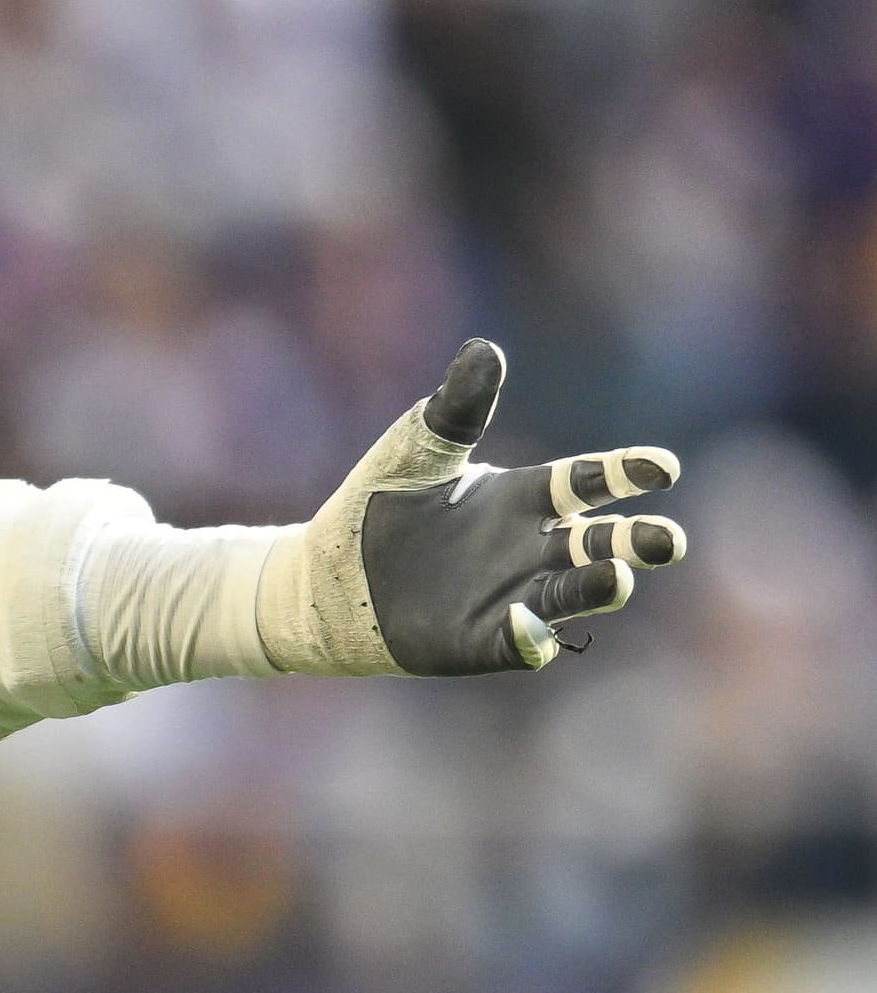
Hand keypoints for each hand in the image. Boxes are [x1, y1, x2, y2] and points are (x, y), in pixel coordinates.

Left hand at [259, 341, 690, 675]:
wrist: (324, 575)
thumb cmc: (379, 505)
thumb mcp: (416, 450)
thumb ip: (455, 408)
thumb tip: (484, 349)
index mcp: (523, 497)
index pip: (588, 481)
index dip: (626, 474)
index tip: (662, 469)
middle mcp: (531, 548)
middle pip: (601, 544)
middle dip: (637, 542)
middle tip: (668, 543)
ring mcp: (511, 596)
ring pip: (572, 594)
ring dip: (599, 589)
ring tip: (618, 579)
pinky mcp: (480, 640)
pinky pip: (517, 643)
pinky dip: (529, 637)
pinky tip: (527, 625)